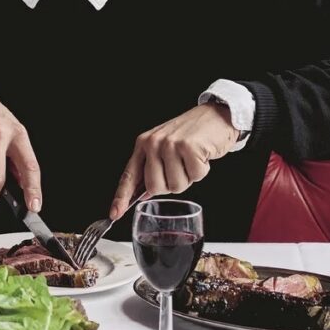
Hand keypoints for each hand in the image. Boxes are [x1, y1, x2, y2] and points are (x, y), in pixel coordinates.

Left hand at [109, 102, 238, 219]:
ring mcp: (170, 144)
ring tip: (191, 159)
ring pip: (176, 186)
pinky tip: (202, 155)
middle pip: (155, 188)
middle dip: (171, 184)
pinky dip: (202, 170)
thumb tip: (144, 194)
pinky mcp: (188, 147)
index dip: (121, 197)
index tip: (114, 214)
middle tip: (181, 167)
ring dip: (189, 177)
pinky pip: (195, 176)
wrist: (215, 115)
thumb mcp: (164, 147)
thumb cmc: (190, 134)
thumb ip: (152, 168)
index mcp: (143, 144)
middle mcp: (153, 143)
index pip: (129, 176)